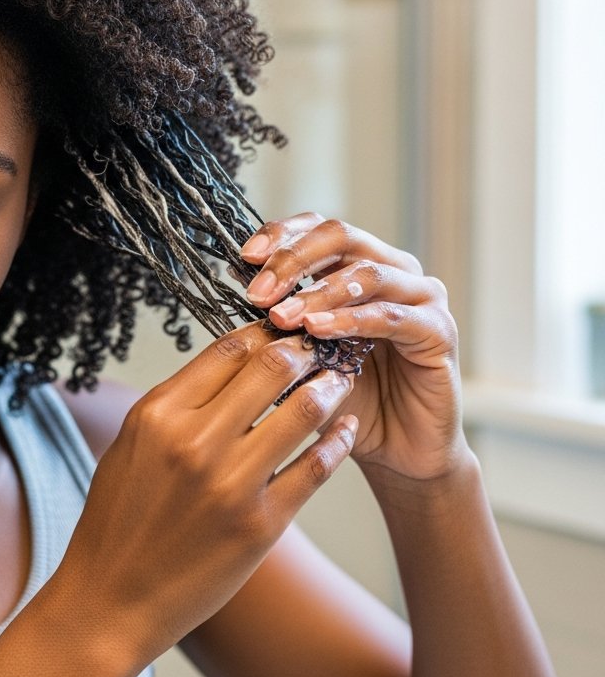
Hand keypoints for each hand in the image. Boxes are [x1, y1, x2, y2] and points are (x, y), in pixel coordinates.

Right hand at [59, 325, 356, 663]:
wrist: (111, 600)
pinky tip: (347, 428)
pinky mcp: (261, 525)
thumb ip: (176, 403)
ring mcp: (231, 484)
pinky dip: (337, 441)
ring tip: (341, 379)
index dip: (264, 332)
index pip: (227, 348)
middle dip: (303, 349)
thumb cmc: (117, 520)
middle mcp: (194, 441)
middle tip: (320, 345)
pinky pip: (315, 468)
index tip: (282, 330)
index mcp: (158, 414)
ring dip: (330, 386)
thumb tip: (230, 364)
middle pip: (271, 367)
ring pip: (303, 410)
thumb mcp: (131, 445)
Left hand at [241, 213, 464, 482]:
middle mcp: (392, 268)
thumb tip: (236, 293)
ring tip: (282, 316)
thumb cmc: (345, 395)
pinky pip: (391, 316)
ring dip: (317, 292)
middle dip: (292, 260)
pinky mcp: (439, 329)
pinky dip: (350, 320)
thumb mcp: (301, 352)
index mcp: (357, 263)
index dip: (281, 235)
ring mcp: (420, 296)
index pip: (316, 228)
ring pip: (365, 273)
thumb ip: (279, 320)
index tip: (245, 257)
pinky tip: (318, 330)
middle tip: (259, 292)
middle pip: (340, 236)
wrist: (391, 447)